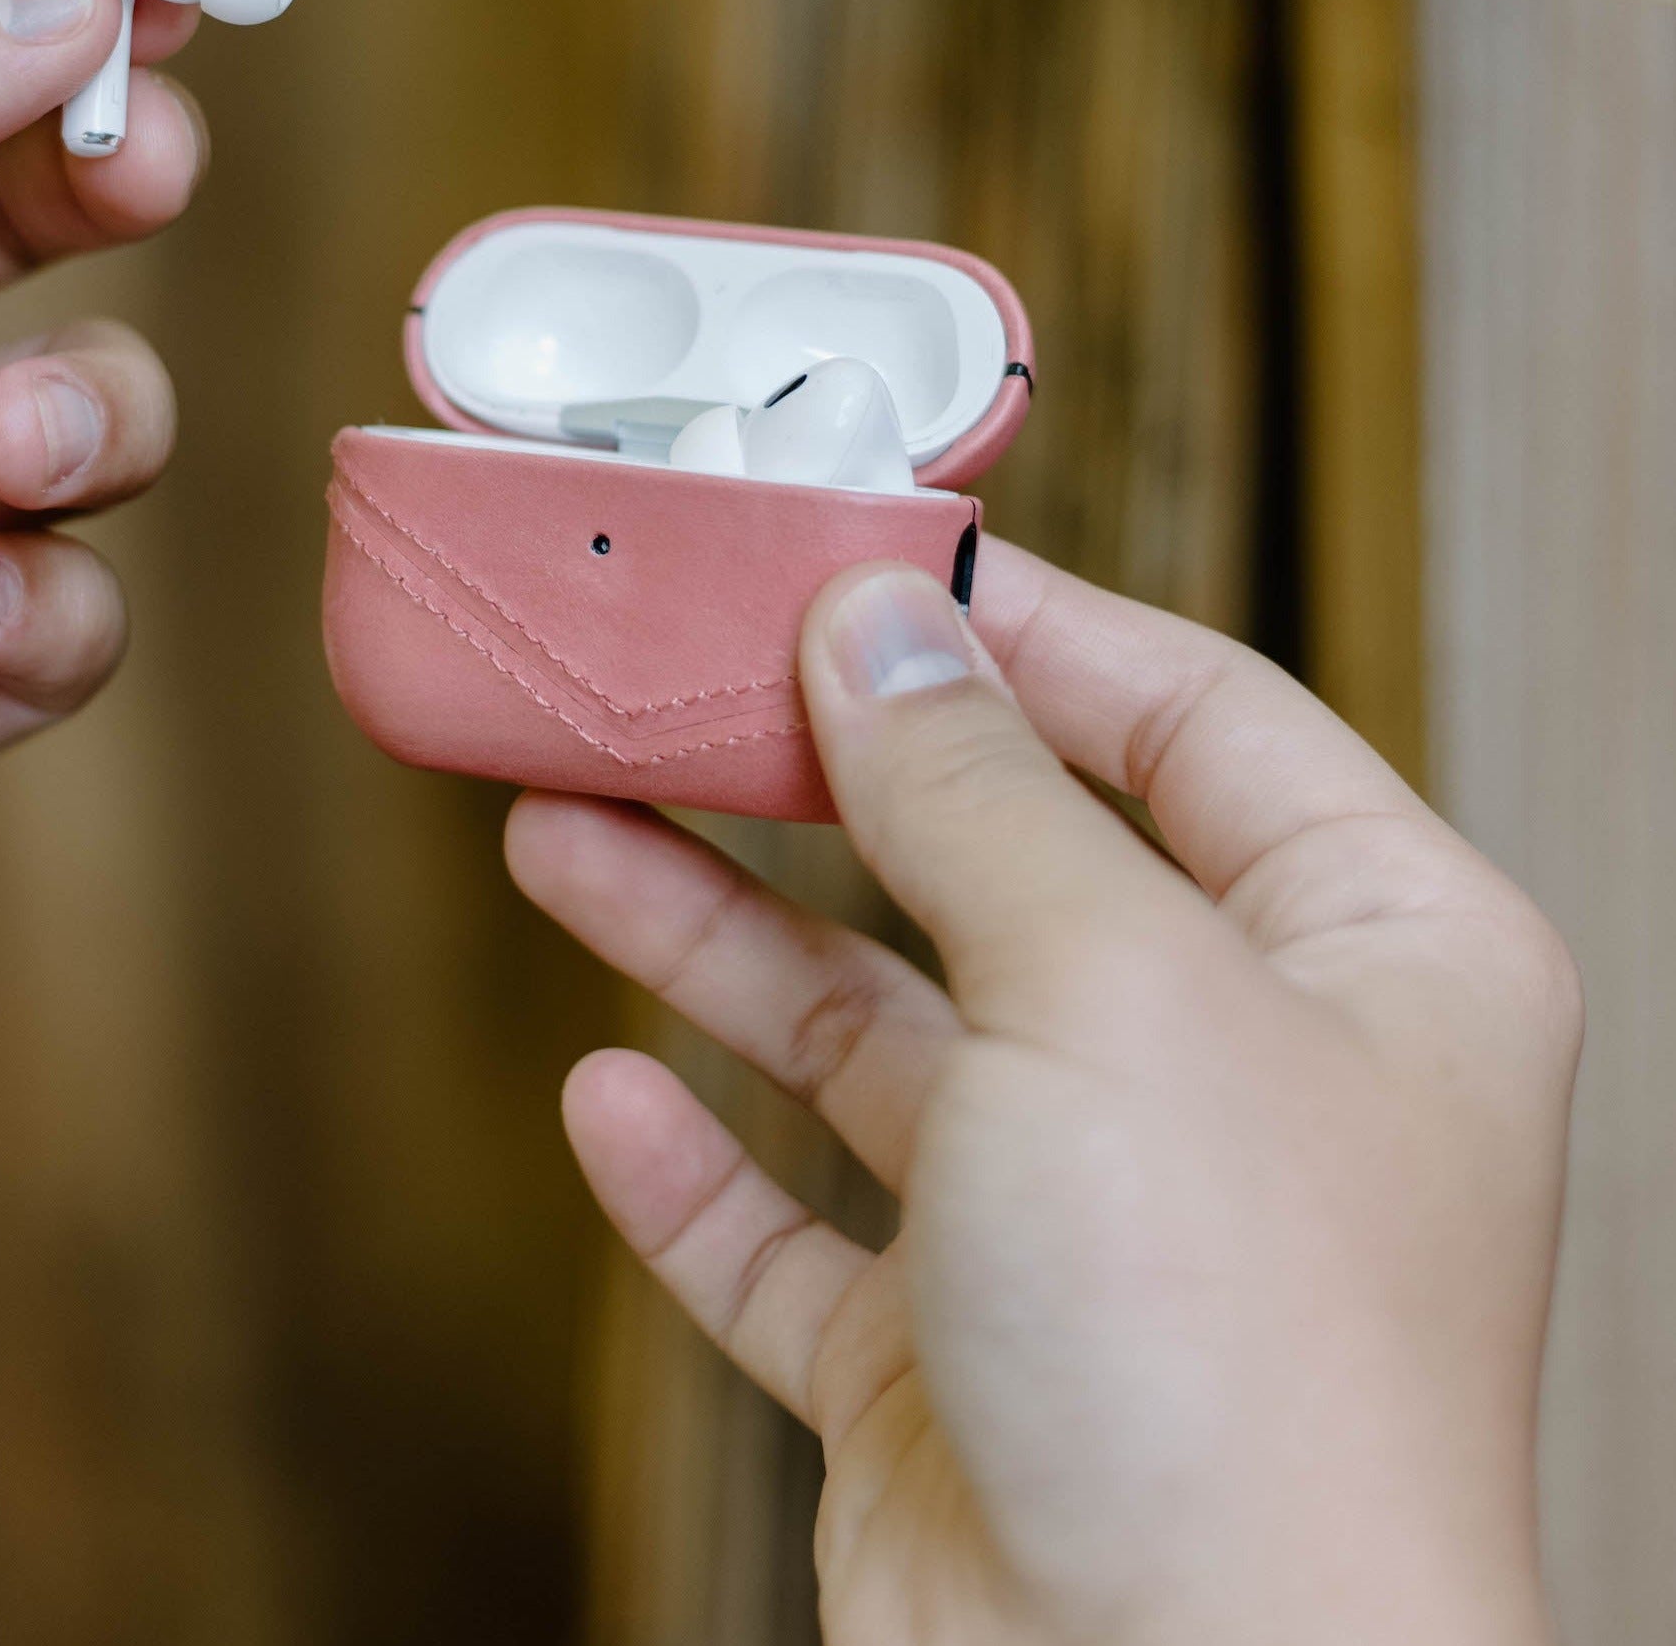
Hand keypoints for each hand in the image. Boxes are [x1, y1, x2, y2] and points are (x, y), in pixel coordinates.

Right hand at [507, 544, 1577, 1645]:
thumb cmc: (1236, 1369)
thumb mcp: (1106, 987)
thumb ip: (974, 786)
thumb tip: (878, 622)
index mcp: (1368, 963)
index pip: (1181, 716)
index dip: (1011, 626)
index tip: (851, 563)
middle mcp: (1233, 1086)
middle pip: (992, 867)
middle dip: (817, 781)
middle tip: (671, 687)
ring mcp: (1086, 1231)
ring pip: (870, 1038)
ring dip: (712, 941)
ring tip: (563, 836)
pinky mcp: (959, 1368)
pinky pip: (801, 1237)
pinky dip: (698, 1169)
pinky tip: (610, 1097)